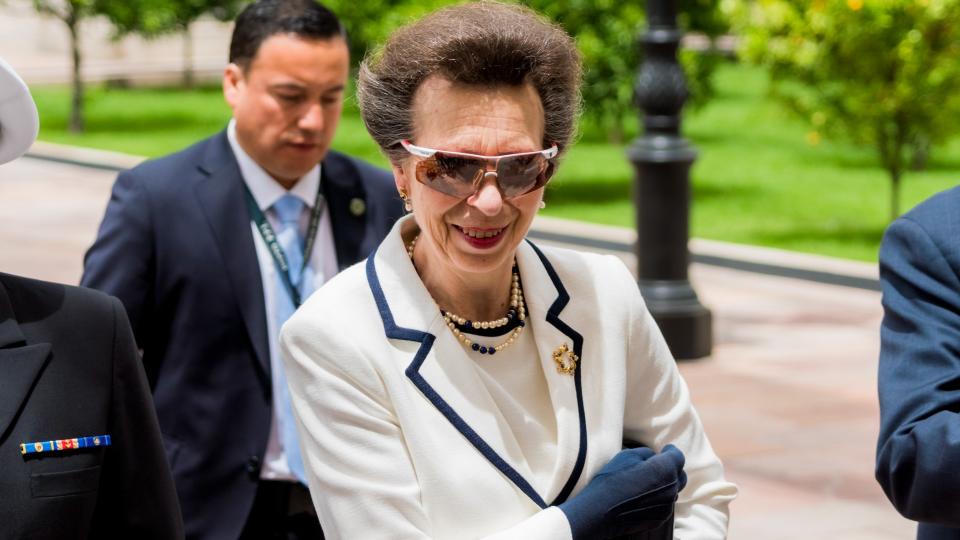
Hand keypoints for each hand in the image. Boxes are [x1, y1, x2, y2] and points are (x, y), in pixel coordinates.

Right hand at [558, 445, 686, 539]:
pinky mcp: (660, 518)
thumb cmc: (612, 480)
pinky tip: (642, 497)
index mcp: (665, 469)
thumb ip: (647, 453)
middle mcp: (671, 488)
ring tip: (647, 482)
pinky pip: (665, 504)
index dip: (671, 451)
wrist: (600, 511)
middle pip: (680, 476)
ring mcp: (667, 505)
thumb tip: (654, 457)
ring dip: (665, 485)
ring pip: (673, 491)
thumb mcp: (627, 456)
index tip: (664, 450)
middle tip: (657, 466)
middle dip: (672, 469)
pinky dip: (658, 498)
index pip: (678, 456)